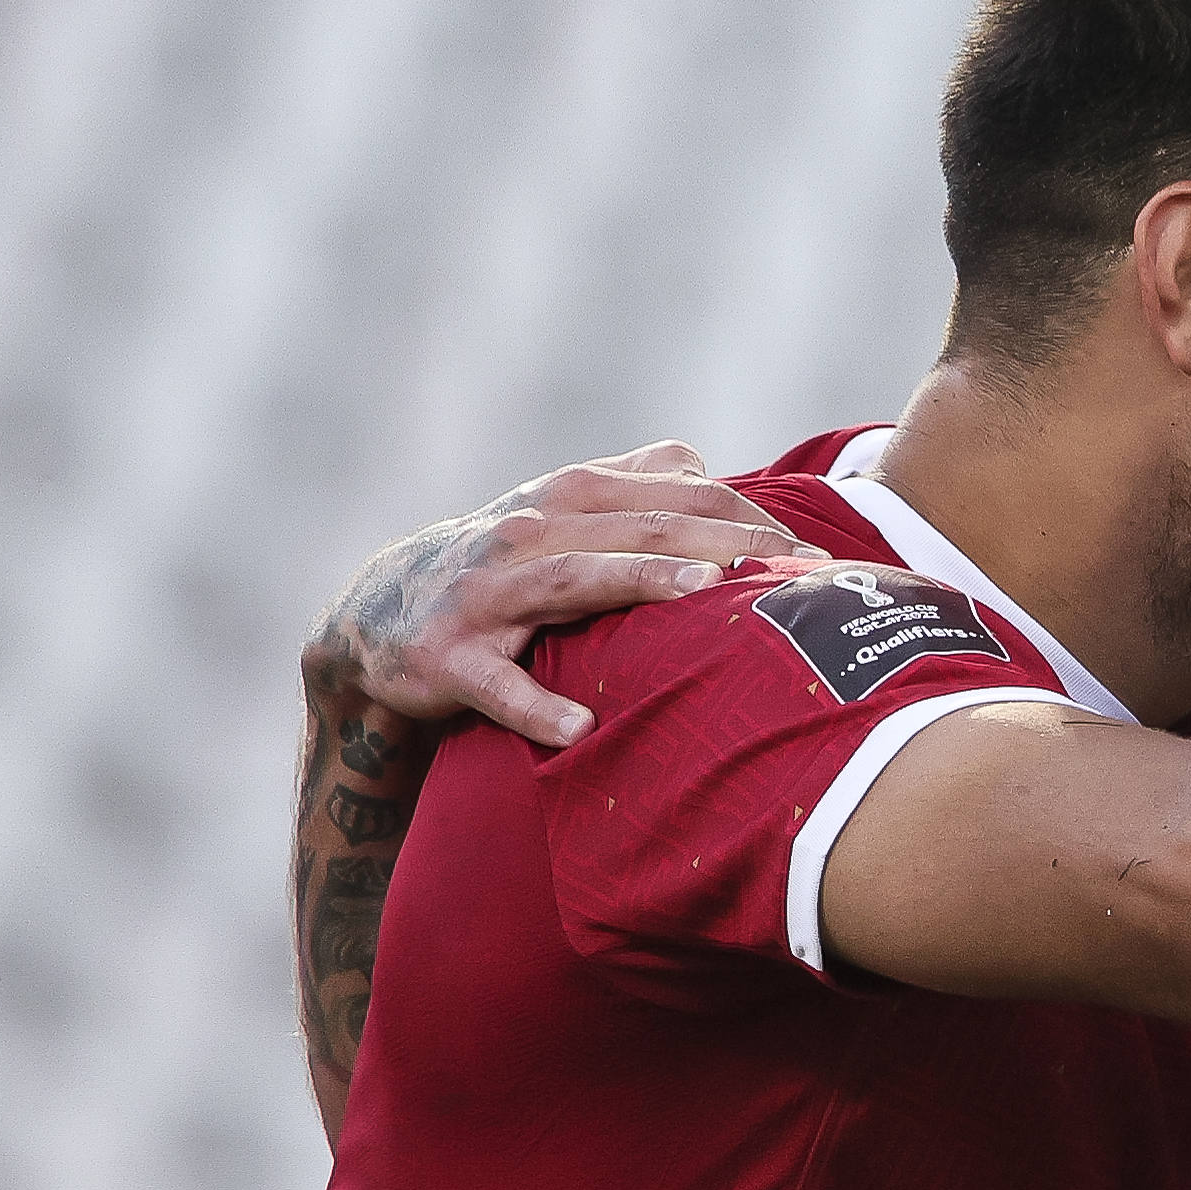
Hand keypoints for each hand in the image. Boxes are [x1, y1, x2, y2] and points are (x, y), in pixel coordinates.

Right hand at [303, 443, 826, 749]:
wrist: (375, 619)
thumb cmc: (500, 565)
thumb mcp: (559, 512)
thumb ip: (630, 481)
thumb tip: (700, 460)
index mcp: (572, 496)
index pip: (681, 494)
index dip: (749, 517)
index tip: (816, 551)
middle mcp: (532, 530)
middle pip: (645, 528)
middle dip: (727, 543)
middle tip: (797, 570)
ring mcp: (486, 593)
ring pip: (575, 580)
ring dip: (641, 582)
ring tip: (705, 592)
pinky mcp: (446, 657)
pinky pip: (496, 684)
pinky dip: (535, 707)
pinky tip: (579, 728)